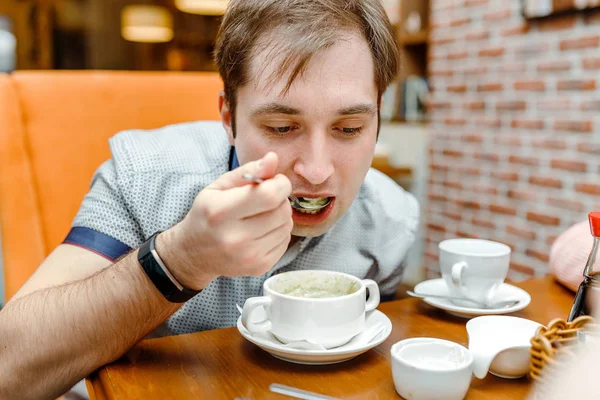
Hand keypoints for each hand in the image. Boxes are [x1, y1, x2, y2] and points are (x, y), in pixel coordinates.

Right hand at [157, 152, 292, 289]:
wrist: (194, 253)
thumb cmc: (208, 214)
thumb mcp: (220, 186)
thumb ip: (248, 171)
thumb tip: (273, 159)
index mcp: (221, 211)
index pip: (269, 195)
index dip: (280, 183)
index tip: (274, 181)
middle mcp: (235, 238)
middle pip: (282, 210)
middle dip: (280, 199)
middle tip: (266, 199)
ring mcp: (248, 256)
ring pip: (287, 226)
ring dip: (280, 216)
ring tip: (261, 216)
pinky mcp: (260, 267)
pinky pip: (285, 241)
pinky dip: (278, 232)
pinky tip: (262, 231)